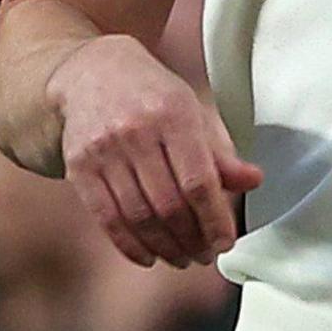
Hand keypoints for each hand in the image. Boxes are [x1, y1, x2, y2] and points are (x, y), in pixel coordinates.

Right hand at [49, 35, 262, 268]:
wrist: (92, 72)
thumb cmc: (152, 96)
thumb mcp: (191, 111)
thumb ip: (221, 151)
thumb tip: (253, 181)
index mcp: (172, 114)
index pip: (198, 182)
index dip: (214, 220)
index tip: (225, 243)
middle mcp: (135, 131)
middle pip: (168, 205)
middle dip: (191, 240)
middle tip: (205, 255)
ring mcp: (102, 150)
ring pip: (138, 217)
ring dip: (165, 248)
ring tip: (182, 258)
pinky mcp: (78, 167)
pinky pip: (106, 218)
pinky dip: (129, 246)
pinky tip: (149, 257)